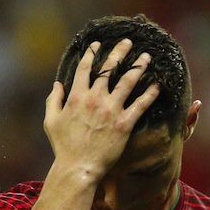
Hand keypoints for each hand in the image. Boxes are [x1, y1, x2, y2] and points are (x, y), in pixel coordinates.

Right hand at [43, 39, 160, 182]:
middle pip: (109, 69)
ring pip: (127, 82)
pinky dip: (150, 93)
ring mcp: (111, 110)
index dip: (92, 53)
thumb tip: (57, 84)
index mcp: (77, 96)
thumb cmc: (63, 147)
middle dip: (119, 52)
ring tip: (147, 57)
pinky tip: (158, 85)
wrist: (79, 167)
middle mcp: (95, 99)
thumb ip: (54, 100)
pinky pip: (140, 105)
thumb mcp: (51, 121)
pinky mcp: (124, 124)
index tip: (98, 44)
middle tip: (128, 42)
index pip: (85, 68)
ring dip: (138, 67)